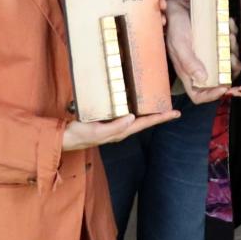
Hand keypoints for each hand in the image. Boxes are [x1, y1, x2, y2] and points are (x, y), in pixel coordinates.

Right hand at [63, 109, 178, 150]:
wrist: (65, 137)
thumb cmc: (80, 134)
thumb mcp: (98, 131)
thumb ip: (115, 127)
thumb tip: (132, 118)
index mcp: (121, 131)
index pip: (144, 124)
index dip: (160, 118)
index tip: (175, 113)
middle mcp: (120, 128)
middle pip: (144, 121)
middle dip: (158, 115)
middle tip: (173, 108)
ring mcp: (114, 124)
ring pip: (136, 117)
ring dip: (147, 112)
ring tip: (158, 104)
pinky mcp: (107, 119)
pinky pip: (124, 112)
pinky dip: (133, 107)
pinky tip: (135, 102)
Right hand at [164, 0, 226, 103]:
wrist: (176, 7)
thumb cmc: (174, 26)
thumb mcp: (179, 44)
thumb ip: (189, 62)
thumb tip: (203, 78)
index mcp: (188, 73)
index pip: (198, 95)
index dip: (211, 96)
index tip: (224, 86)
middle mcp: (200, 67)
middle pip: (220, 79)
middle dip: (230, 68)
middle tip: (230, 54)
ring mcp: (209, 55)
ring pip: (228, 62)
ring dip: (233, 49)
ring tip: (229, 36)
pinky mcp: (215, 43)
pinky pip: (229, 45)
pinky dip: (232, 35)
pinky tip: (228, 25)